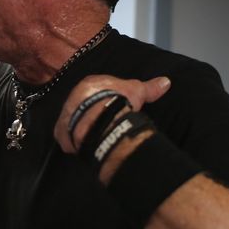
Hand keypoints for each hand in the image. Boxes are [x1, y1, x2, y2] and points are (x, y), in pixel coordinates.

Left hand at [54, 75, 170, 153]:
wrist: (102, 118)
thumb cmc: (118, 100)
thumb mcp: (137, 91)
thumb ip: (150, 87)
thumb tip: (166, 81)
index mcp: (89, 83)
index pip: (96, 90)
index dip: (105, 99)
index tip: (113, 107)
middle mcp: (74, 96)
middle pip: (82, 106)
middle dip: (91, 114)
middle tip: (103, 123)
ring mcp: (66, 114)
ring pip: (73, 121)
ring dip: (82, 128)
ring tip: (95, 136)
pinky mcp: (62, 131)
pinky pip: (65, 137)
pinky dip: (72, 142)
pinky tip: (82, 147)